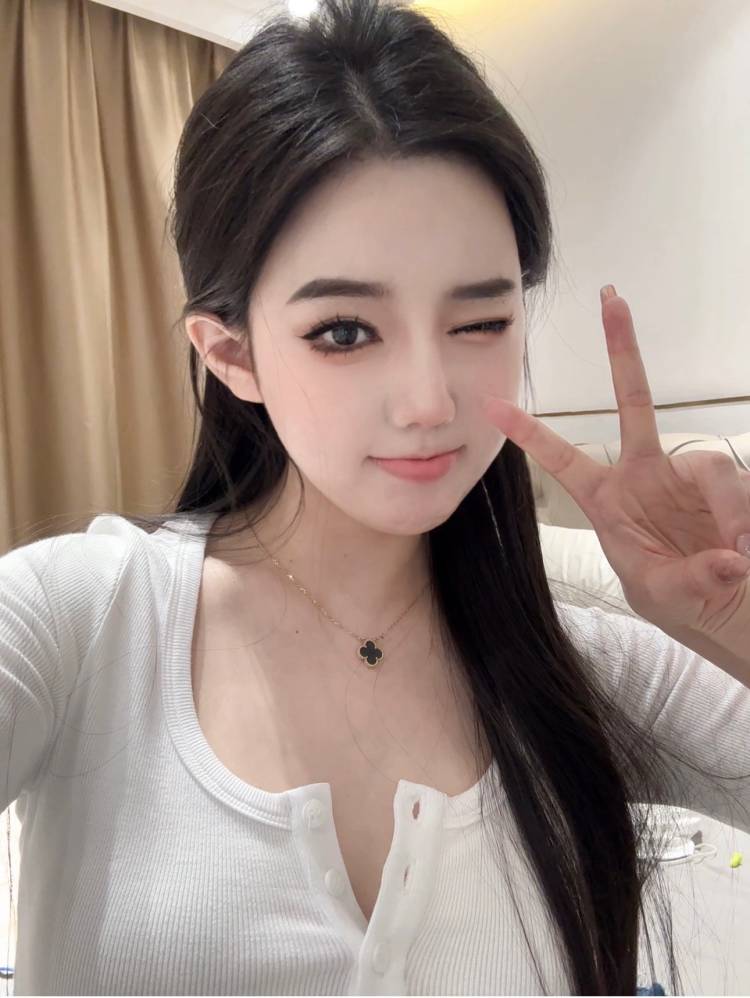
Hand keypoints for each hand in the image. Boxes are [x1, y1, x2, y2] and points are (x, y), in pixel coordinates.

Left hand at [481, 285, 749, 641]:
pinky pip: (740, 490)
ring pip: (710, 466)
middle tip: (612, 300)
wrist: (723, 607)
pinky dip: (745, 522)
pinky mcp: (728, 486)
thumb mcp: (664, 593)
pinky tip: (743, 553)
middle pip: (634, 401)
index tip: (494, 406)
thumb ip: (689, 577)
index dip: (531, 435)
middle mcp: (646, 474)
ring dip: (730, 509)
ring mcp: (687, 476)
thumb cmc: (677, 598)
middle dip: (622, 350)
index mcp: (608, 499)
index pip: (564, 460)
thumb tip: (730, 560)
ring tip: (737, 552)